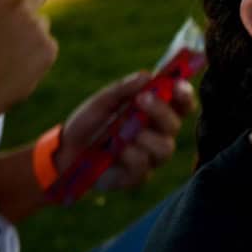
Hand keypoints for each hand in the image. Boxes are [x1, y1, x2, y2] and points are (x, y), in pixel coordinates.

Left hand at [53, 72, 195, 191]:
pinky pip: (143, 165)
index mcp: (156, 114)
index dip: (185, 95)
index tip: (177, 85)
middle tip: (142, 99)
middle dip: (161, 111)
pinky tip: (114, 151)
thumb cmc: (89, 124)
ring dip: (143, 136)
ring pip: (165, 148)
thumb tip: (147, 76)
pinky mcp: (138, 176)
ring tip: (120, 133)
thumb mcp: (102, 101)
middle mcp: (159, 136)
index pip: (182, 105)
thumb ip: (123, 89)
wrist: (66, 152)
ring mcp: (151, 157)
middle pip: (175, 125)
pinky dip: (128, 154)